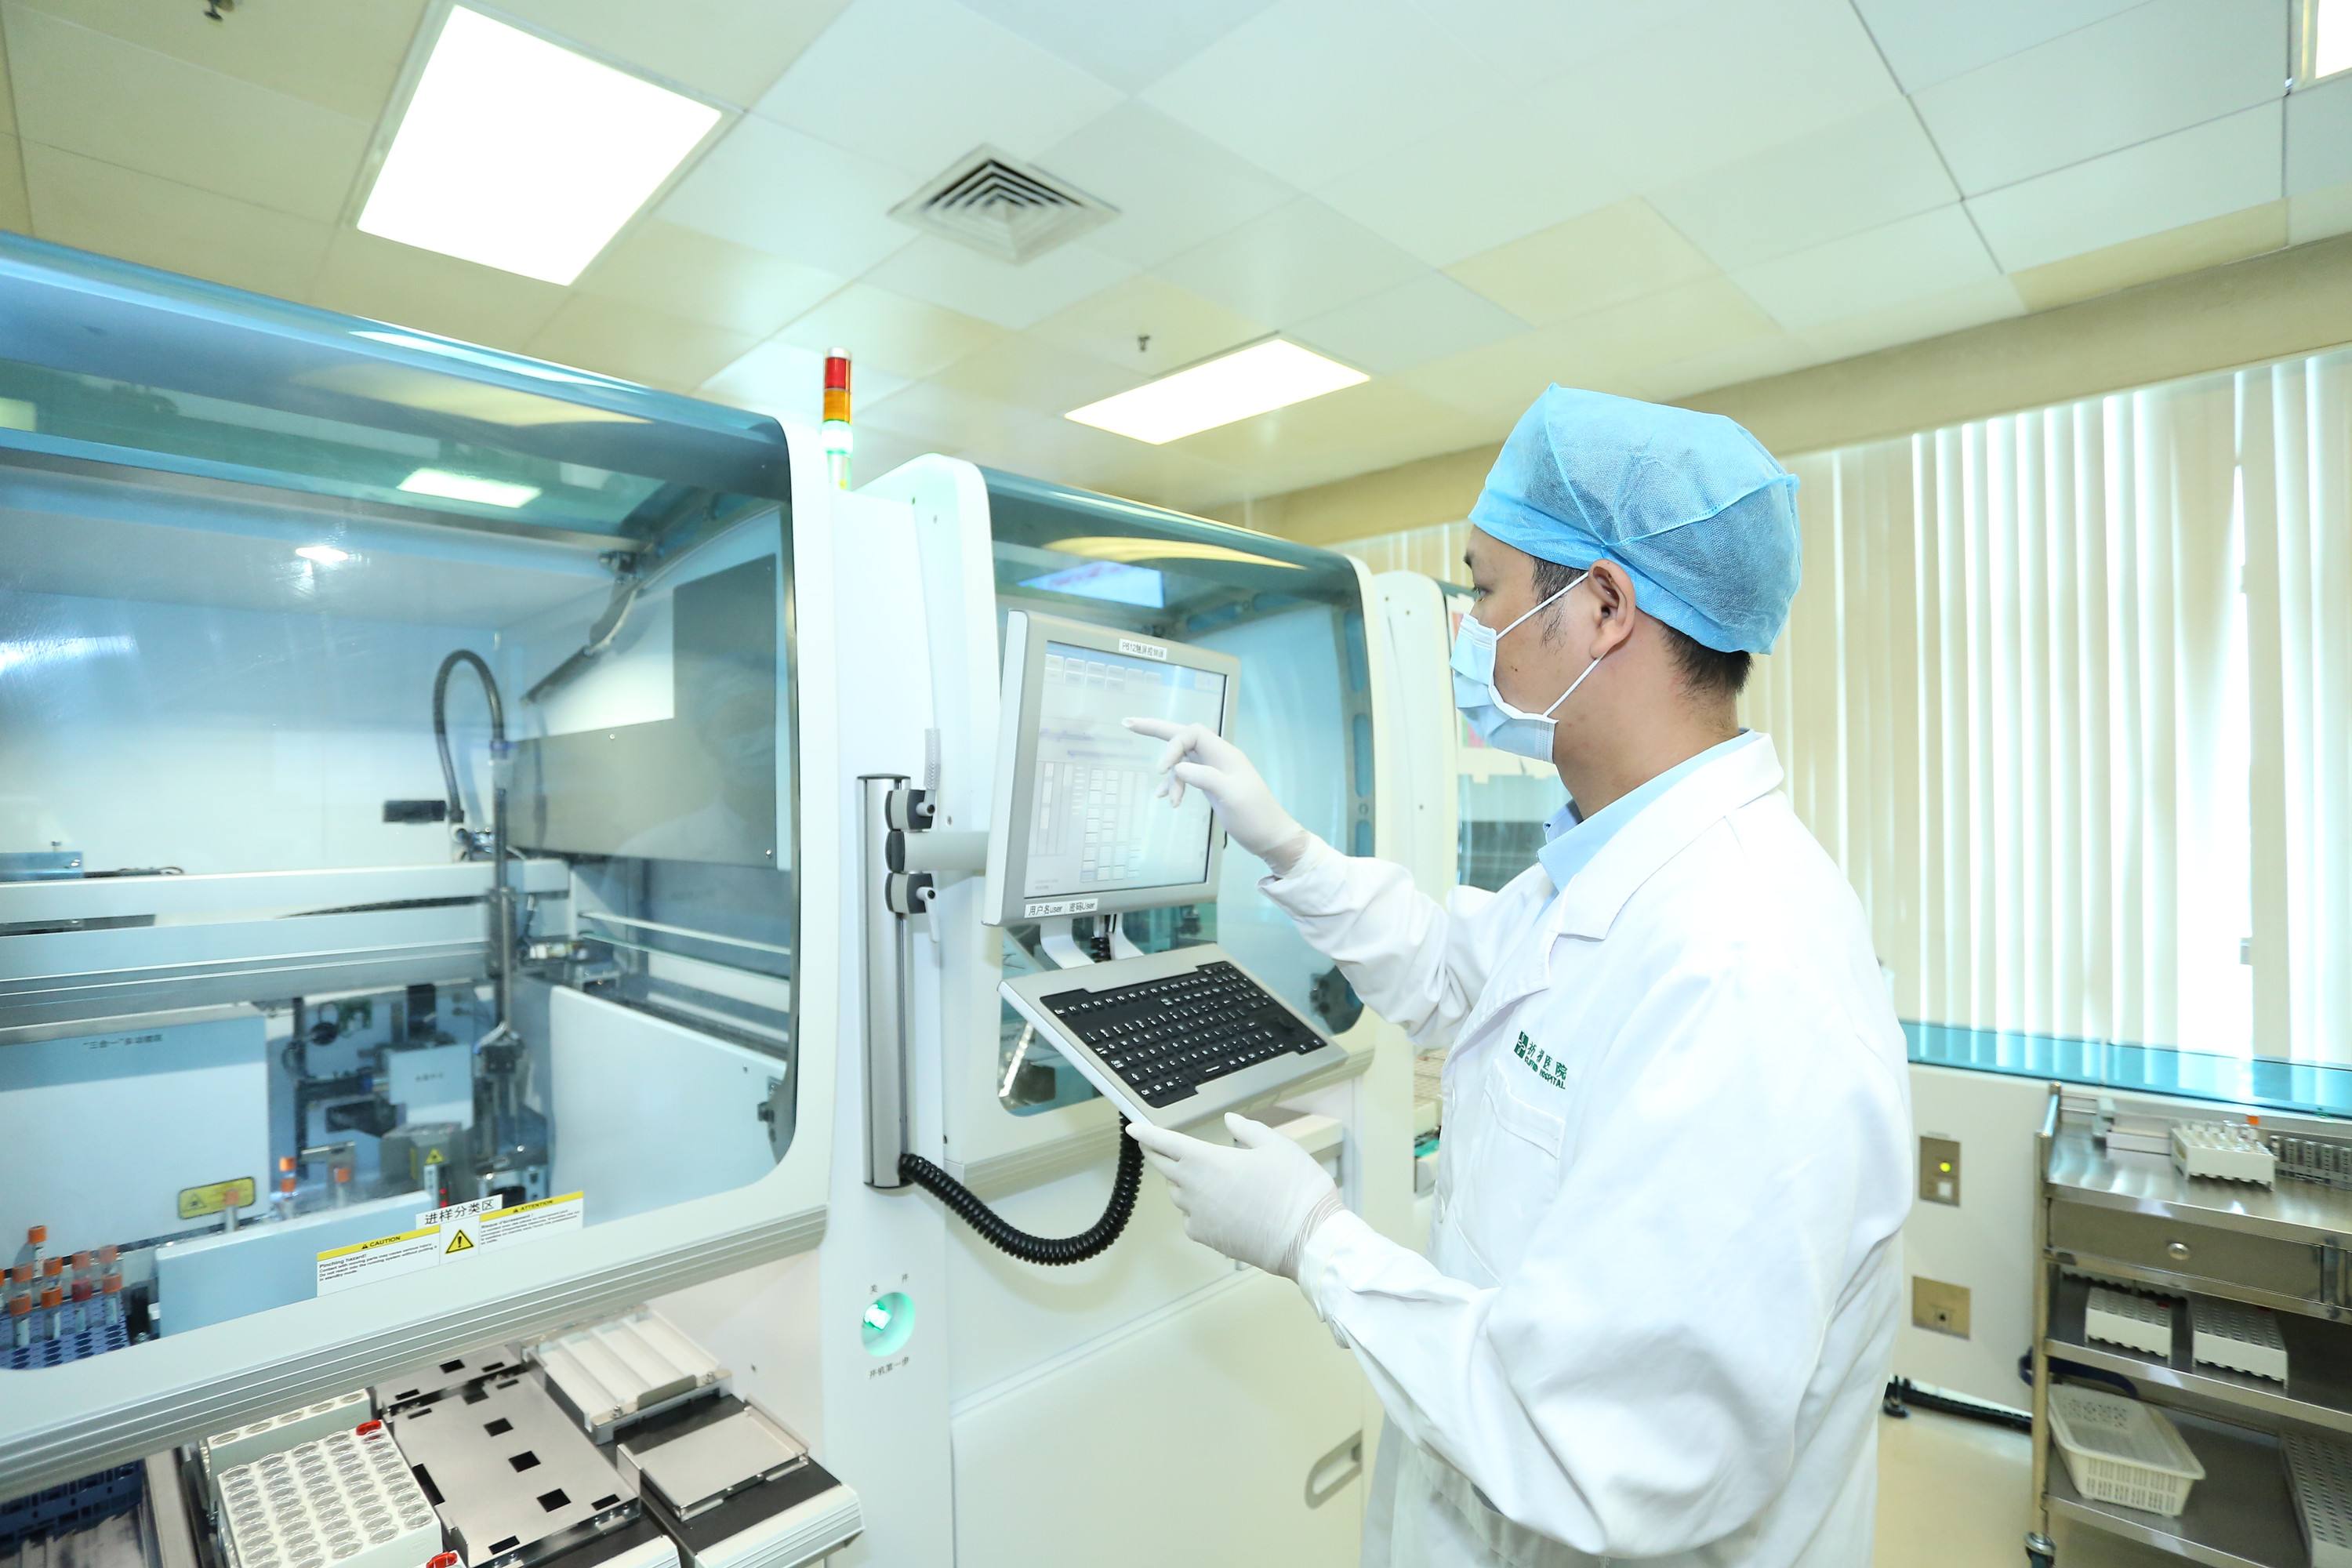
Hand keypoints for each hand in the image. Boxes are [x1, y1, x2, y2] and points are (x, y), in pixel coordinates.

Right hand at [1123, 717, 1310, 873]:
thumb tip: (1177, 768)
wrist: (1270, 836)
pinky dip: (1174, 786)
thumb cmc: (1254, 816)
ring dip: (1170, 779)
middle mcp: (1217, 757)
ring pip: (1182, 761)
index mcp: (1224, 754)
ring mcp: (1214, 770)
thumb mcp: (1230, 796)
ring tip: (1166, 801)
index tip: (1160, 770)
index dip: (1171, 746)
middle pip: (1183, 736)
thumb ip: (1204, 778)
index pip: (1191, 734)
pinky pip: (1186, 776)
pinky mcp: (1211, 784)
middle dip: (1155, 730)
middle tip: (1128, 723)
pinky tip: (1164, 798)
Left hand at [1127, 1114, 1344, 1278]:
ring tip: (1208, 1178)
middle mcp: (1193, 1189)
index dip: (1146, 1133)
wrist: (1307, 1239)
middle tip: (1157, 1146)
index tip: (1133, 1128)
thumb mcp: (1277, 1146)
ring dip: (1184, 1183)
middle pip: (1164, 1168)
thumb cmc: (1295, 1188)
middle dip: (1158, 1154)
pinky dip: (1198, 1209)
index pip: (1164, 1142)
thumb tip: (1230, 1121)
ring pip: (1179, 1194)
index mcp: (1206, 1161)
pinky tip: (1220, 1207)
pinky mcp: (1206, 1239)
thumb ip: (1248, 1130)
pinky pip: (1191, 1218)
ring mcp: (1197, 1217)